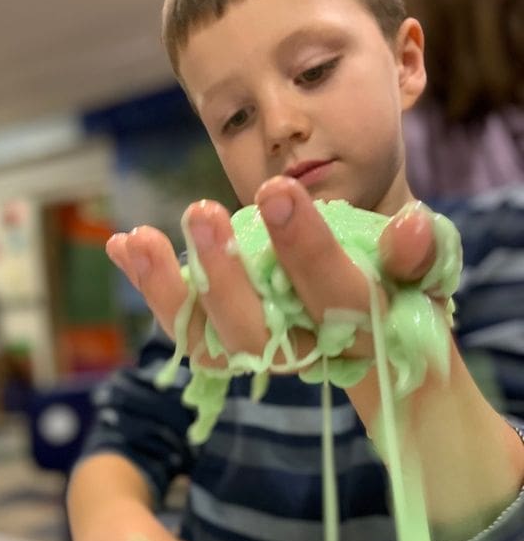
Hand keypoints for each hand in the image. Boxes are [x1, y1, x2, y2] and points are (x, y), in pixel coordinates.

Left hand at [106, 176, 437, 369]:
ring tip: (135, 240)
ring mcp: (260, 351)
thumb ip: (417, 254)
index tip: (278, 189)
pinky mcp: (230, 346)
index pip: (330, 292)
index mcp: (354, 329)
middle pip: (256, 329)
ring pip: (210, 338)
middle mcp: (301, 351)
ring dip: (168, 289)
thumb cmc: (395, 295)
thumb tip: (411, 224)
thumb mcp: (421, 274)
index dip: (304, 247)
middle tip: (199, 211)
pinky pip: (188, 329)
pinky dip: (155, 289)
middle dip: (224, 275)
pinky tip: (120, 246)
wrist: (375, 349)